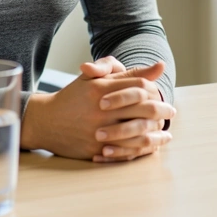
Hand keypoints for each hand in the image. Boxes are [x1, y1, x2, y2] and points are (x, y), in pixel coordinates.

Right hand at [21, 58, 173, 161]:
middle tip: (170, 112)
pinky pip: (125, 151)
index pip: (138, 87)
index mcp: (101, 88)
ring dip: (156, 133)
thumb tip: (159, 66)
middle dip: (161, 111)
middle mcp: (100, 109)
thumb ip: (127, 73)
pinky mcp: (95, 149)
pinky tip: (151, 147)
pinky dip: (142, 149)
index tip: (164, 96)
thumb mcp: (95, 78)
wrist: (46, 120)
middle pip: (142, 109)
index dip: (155, 91)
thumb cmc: (74, 96)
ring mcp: (98, 131)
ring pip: (138, 133)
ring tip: (165, 132)